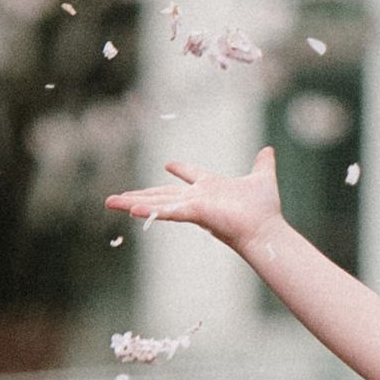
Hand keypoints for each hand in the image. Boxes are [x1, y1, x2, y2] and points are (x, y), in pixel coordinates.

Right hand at [106, 142, 284, 254]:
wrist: (265, 229)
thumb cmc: (264, 209)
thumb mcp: (262, 178)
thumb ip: (263, 164)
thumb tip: (268, 150)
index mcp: (210, 187)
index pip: (191, 175)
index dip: (181, 169)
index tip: (168, 164)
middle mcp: (197, 197)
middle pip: (162, 194)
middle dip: (139, 195)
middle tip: (115, 197)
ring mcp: (193, 206)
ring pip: (157, 203)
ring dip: (133, 202)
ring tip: (110, 202)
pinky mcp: (194, 213)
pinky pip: (168, 211)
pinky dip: (150, 210)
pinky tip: (131, 209)